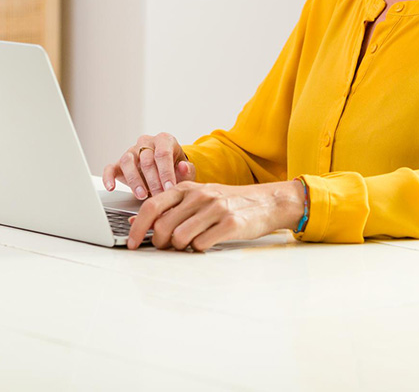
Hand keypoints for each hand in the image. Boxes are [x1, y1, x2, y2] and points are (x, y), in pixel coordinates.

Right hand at [102, 134, 195, 198]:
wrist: (164, 172)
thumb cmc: (175, 170)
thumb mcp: (185, 171)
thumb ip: (187, 171)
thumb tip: (183, 167)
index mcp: (164, 140)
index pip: (163, 154)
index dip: (166, 172)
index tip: (169, 188)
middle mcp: (146, 143)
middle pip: (146, 159)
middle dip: (153, 181)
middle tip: (158, 196)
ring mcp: (131, 152)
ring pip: (128, 161)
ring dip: (134, 180)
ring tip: (141, 195)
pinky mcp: (119, 163)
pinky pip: (110, 168)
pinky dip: (109, 177)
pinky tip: (111, 187)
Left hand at [126, 179, 305, 250]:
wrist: (267, 201)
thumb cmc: (230, 202)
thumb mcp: (199, 197)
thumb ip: (170, 207)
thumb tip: (135, 222)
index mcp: (187, 188)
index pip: (151, 206)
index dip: (137, 227)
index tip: (132, 243)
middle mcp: (199, 196)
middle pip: (163, 226)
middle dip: (161, 243)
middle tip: (169, 247)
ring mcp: (215, 208)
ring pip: (180, 238)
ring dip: (181, 248)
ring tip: (191, 244)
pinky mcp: (229, 223)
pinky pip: (201, 244)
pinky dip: (200, 249)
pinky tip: (208, 244)